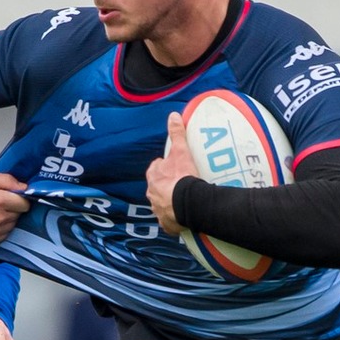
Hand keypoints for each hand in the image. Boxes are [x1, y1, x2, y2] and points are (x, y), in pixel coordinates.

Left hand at [144, 113, 195, 234]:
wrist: (188, 204)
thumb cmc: (182, 177)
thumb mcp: (181, 151)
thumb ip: (176, 134)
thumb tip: (173, 115)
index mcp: (154, 176)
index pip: (155, 168)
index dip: (164, 166)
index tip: (173, 166)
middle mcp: (152, 194)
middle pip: (157, 186)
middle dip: (166, 185)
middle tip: (181, 183)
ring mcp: (158, 210)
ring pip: (162, 204)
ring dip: (170, 202)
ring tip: (183, 200)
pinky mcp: (166, 223)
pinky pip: (169, 221)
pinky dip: (174, 218)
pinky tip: (183, 216)